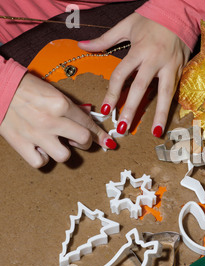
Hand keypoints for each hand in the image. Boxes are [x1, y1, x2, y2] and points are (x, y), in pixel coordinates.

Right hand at [0, 73, 115, 167]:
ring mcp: (36, 134)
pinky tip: (41, 148)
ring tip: (57, 143)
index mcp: (61, 104)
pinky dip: (43, 157)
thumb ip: (71, 106)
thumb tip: (88, 115)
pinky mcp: (20, 144)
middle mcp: (51, 120)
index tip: (107, 142)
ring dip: (64, 151)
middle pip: (83, 140)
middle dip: (85, 141)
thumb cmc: (25, 88)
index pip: (88, 124)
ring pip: (64, 156)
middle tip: (78, 139)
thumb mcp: (53, 92)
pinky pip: (40, 162)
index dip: (99, 134)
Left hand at [78, 12, 190, 136]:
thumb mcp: (126, 25)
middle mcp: (155, 60)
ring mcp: (170, 66)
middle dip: (132, 109)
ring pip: (165, 94)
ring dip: (160, 114)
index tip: (105, 110)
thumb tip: (82, 45)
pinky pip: (175, 91)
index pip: (122, 75)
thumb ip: (105, 39)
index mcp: (139, 49)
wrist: (178, 12)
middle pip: (141, 88)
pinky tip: (168, 119)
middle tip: (124, 127)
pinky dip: (171, 106)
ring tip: (156, 132)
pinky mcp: (181, 69)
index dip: (112, 94)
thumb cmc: (151, 18)